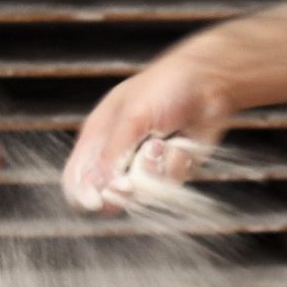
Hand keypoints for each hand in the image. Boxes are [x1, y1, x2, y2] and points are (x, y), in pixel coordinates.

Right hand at [63, 49, 233, 212]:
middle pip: (107, 193)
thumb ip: (113, 153)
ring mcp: (142, 165)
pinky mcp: (167, 171)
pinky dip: (175, 166)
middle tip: (131, 181)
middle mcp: (117, 154)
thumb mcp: (134, 116)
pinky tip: (180, 144)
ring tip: (162, 142)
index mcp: (98, 136)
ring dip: (154, 171)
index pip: (76, 177)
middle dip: (122, 188)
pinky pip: (167, 186)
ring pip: (140, 194)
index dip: (81, 195)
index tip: (97, 202)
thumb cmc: (166, 88)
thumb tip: (100, 186)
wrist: (209, 83)